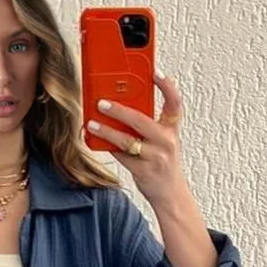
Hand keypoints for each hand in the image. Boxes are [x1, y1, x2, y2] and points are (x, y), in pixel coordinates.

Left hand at [86, 70, 185, 208]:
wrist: (170, 195)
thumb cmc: (163, 163)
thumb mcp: (163, 140)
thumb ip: (148, 124)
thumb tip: (123, 107)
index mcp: (172, 129)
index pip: (174, 102)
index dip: (166, 86)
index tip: (154, 71)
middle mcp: (166, 141)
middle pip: (141, 120)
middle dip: (119, 110)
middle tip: (101, 102)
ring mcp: (155, 157)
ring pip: (127, 140)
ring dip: (107, 131)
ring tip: (92, 123)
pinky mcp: (143, 171)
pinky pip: (121, 156)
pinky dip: (108, 147)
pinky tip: (96, 140)